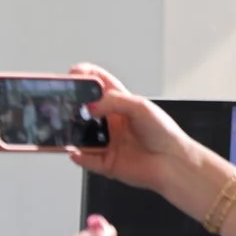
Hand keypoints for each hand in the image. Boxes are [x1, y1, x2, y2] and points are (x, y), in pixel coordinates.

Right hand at [62, 63, 197, 188]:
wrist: (172, 162)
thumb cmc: (164, 133)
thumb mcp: (140, 107)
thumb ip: (113, 101)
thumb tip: (90, 105)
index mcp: (122, 105)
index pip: (101, 86)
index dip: (87, 77)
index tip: (74, 72)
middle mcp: (113, 123)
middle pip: (86, 111)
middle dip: (73, 106)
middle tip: (63, 102)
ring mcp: (108, 142)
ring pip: (82, 136)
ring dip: (71, 132)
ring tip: (65, 127)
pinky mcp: (106, 162)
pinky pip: (86, 159)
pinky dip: (78, 157)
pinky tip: (74, 151)